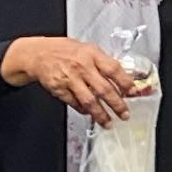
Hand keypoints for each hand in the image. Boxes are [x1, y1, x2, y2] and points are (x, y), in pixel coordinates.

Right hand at [1, 35, 136, 123]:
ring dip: (101, 114)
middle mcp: (82, 67)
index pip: (114, 69)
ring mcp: (71, 79)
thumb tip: (121, 77)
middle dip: (117, 104)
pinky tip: (90, 113)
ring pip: (90, 101)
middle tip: (124, 114)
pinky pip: (75, 104)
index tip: (134, 92)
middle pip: (104, 89)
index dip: (126, 82)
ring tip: (108, 123)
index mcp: (92, 54)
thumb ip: (102, 62)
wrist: (37, 54)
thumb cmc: (64, 50)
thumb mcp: (87, 49)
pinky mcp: (60, 90)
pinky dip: (84, 110)